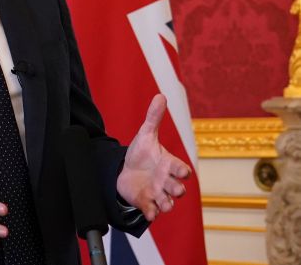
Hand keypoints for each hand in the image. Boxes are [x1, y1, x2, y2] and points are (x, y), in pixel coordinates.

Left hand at [116, 94, 190, 221]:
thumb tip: (160, 95)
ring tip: (164, 205)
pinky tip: (149, 213)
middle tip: (175, 189)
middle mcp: (165, 181)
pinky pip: (151, 210)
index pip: (180, 169)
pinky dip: (151, 212)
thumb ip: (153, 117)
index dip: (182, 171)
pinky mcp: (145, 202)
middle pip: (177, 188)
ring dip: (166, 204)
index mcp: (168, 165)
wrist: (125, 170)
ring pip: (167, 203)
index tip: (181, 171)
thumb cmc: (142, 153)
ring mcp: (156, 193)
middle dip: (177, 189)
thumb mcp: (146, 134)